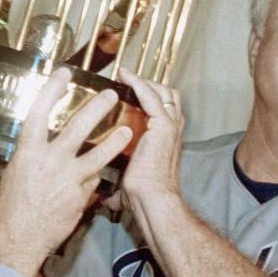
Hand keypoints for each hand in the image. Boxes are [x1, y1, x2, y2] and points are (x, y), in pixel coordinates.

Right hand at [0, 67, 131, 276]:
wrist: (16, 243)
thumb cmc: (7, 211)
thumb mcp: (10, 176)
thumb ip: (27, 158)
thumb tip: (31, 146)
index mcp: (27, 152)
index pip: (40, 111)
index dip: (53, 89)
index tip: (65, 73)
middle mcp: (50, 161)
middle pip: (79, 126)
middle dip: (98, 107)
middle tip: (110, 95)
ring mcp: (69, 179)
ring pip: (99, 153)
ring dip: (116, 140)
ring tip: (128, 130)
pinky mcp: (82, 197)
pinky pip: (94, 180)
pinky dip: (99, 174)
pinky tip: (106, 170)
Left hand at [115, 68, 184, 238]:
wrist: (153, 201)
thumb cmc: (143, 197)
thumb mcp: (129, 184)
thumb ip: (119, 184)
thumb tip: (105, 197)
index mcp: (165, 141)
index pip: (163, 111)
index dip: (149, 99)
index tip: (129, 93)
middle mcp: (172, 131)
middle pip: (168, 97)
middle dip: (150, 86)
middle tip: (127, 81)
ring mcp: (170, 127)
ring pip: (163, 93)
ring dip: (143, 82)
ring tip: (125, 75)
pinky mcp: (163, 126)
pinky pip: (151, 97)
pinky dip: (139, 84)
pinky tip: (125, 77)